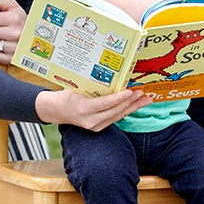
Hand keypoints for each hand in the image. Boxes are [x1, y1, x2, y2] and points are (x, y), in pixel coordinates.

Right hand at [34, 88, 151, 130]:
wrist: (57, 110)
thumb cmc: (67, 95)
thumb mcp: (77, 87)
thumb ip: (93, 86)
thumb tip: (111, 76)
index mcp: (84, 109)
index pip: (105, 104)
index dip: (120, 98)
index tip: (130, 91)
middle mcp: (90, 120)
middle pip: (115, 111)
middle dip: (131, 102)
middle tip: (142, 93)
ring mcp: (95, 126)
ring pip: (118, 116)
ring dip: (133, 107)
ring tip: (145, 99)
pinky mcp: (99, 127)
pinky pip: (115, 118)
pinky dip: (126, 110)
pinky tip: (135, 105)